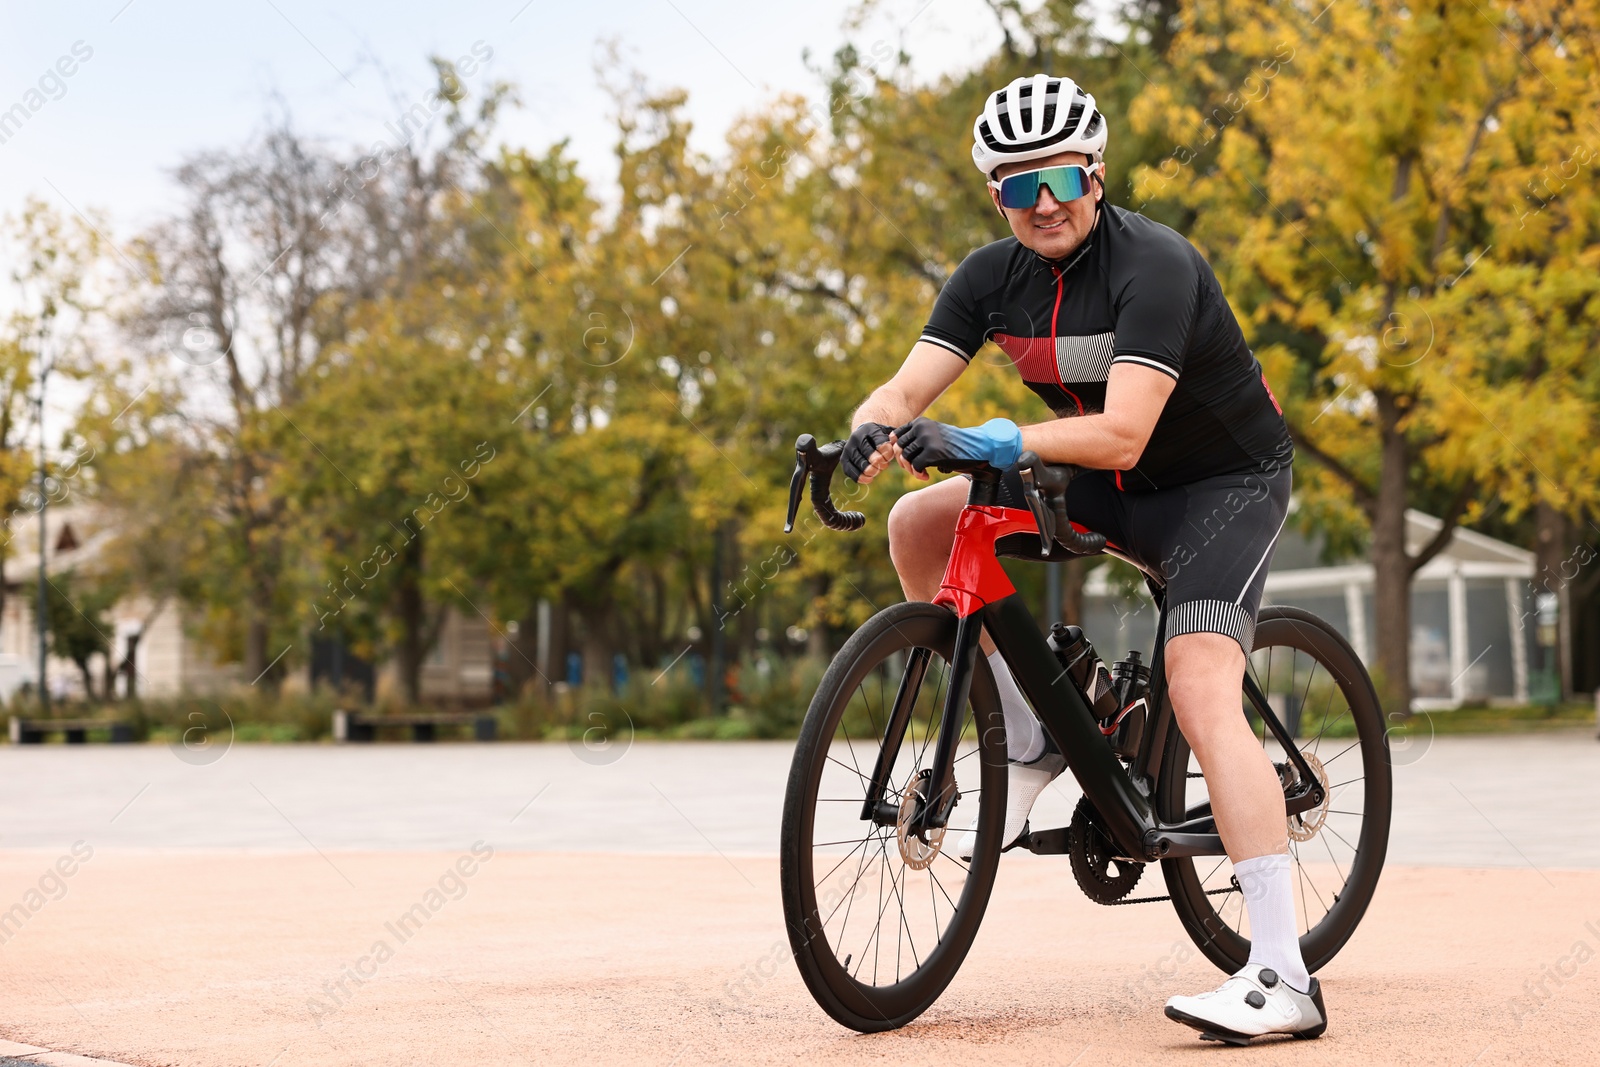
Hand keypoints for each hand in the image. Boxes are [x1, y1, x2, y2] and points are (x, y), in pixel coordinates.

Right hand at [843, 421, 895, 482]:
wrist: (863, 436)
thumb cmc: (879, 437)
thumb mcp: (888, 433)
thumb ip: (894, 438)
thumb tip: (893, 443)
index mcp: (869, 429)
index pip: (881, 445)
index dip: (887, 454)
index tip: (890, 457)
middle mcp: (856, 437)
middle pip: (870, 456)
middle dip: (880, 463)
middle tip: (884, 465)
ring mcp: (848, 448)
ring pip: (861, 464)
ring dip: (872, 471)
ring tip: (877, 471)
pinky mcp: (844, 459)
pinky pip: (851, 471)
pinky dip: (861, 477)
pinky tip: (869, 479)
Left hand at [894, 417, 1023, 472]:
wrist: (977, 449)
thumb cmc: (953, 446)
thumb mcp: (933, 436)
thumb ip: (915, 439)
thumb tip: (890, 445)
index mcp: (921, 422)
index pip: (896, 435)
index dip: (898, 449)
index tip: (907, 458)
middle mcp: (922, 428)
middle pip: (899, 447)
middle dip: (903, 461)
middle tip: (914, 468)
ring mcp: (927, 439)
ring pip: (905, 457)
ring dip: (910, 469)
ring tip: (921, 473)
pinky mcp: (932, 453)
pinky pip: (915, 466)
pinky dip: (918, 474)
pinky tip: (926, 476)